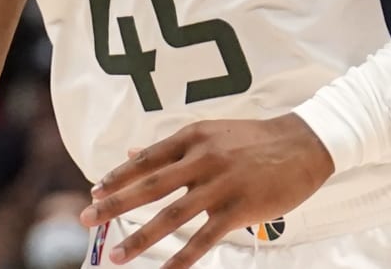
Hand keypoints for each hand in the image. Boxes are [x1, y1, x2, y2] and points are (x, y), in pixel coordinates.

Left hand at [80, 114, 333, 267]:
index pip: (146, 159)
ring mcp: (220, 186)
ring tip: (116, 255)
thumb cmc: (254, 139)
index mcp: (193, 138)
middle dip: (115, 204)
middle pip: (150, 186)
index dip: (119, 176)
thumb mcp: (210, 133)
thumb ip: (171, 146)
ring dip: (140, 237)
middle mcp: (202, 160)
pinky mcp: (239, 209)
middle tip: (86, 218)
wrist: (304, 144)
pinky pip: (204, 238)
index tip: (95, 191)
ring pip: (171, 216)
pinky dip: (183, 257)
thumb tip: (132, 153)